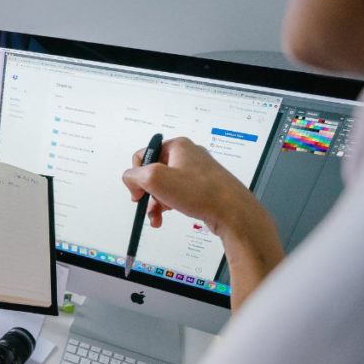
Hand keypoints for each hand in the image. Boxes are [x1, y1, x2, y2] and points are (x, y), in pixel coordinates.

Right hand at [122, 137, 284, 310]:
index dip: (137, 175)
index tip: (138, 192)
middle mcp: (188, 155)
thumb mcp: (155, 179)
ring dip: (157, 202)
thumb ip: (134, 175)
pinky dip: (171, 204)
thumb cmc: (201, 193)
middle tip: (146, 205)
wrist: (233, 212)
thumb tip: (130, 179)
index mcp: (177, 146)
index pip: (143, 155)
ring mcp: (197, 171)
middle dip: (147, 192)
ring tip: (158, 217)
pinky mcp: (203, 186)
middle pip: (154, 172)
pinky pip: (179, 194)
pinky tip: (170, 214)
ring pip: (165, 185)